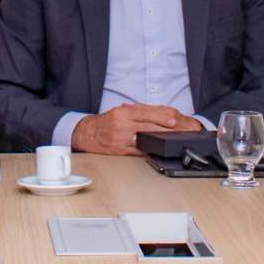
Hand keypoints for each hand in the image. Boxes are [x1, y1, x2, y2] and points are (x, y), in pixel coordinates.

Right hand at [71, 104, 200, 154]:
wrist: (87, 133)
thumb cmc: (106, 122)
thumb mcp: (119, 112)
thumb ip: (136, 112)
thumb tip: (158, 113)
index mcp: (122, 113)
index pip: (144, 114)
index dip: (160, 117)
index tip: (172, 120)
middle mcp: (121, 125)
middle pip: (146, 127)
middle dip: (163, 129)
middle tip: (176, 130)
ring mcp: (120, 139)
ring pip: (143, 140)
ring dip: (158, 140)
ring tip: (169, 140)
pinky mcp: (119, 150)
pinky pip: (136, 151)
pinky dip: (147, 150)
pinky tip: (156, 150)